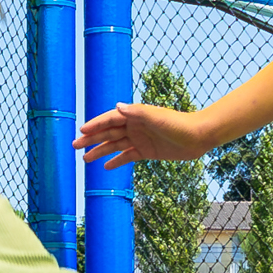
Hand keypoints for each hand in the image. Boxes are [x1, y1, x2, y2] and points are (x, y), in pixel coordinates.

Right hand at [74, 101, 210, 169]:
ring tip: (85, 159)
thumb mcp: (157, 117)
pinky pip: (127, 156)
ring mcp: (140, 139)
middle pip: (108, 133)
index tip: (81, 131)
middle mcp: (135, 126)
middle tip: (75, 146)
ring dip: (100, 151)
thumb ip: (136, 112)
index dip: (95, 125)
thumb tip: (117, 106)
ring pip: (115, 145)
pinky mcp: (147, 152)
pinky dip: (117, 161)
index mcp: (135, 115)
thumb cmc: (178, 124)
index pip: (110, 119)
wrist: (198, 136)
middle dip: (92, 139)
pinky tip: (106, 167)